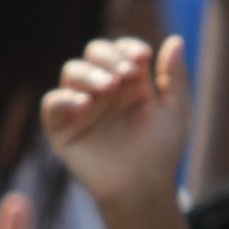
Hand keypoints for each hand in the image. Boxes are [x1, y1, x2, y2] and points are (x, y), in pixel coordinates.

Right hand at [40, 37, 195, 202]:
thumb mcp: (174, 112)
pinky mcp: (61, 126)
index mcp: (129, 80)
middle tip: (126, 74)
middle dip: (108, 57)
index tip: (143, 58)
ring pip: (72, 71)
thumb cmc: (160, 151)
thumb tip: (176, 40)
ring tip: (108, 87)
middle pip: (94, 53)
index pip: (122, 50)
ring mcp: (80, 104)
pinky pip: (52, 103)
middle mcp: (102, 87)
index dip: (129, 48)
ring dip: (89, 74)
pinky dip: (65, 98)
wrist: (142, 188)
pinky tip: (84, 103)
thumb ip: (175, 77)